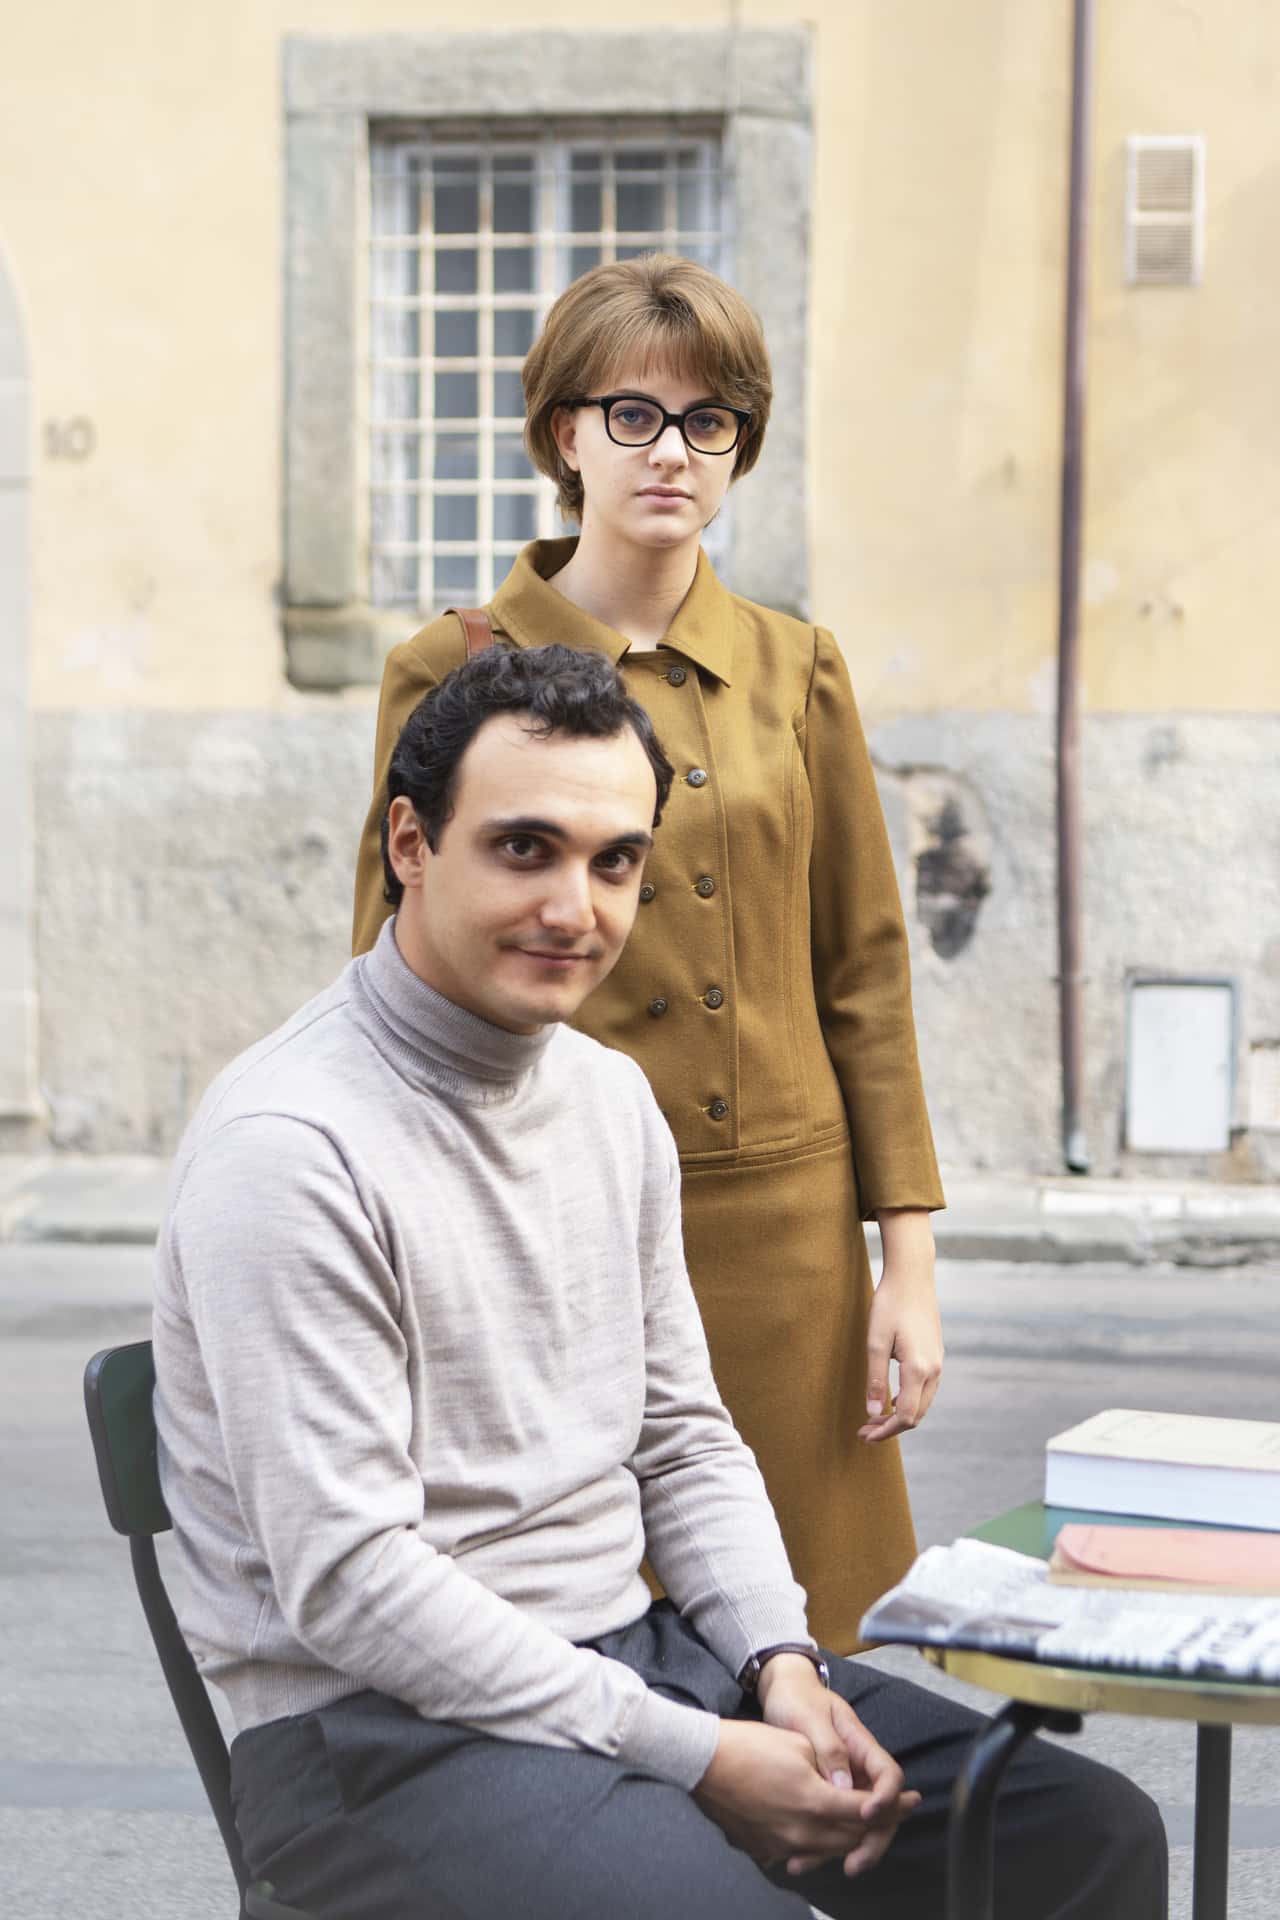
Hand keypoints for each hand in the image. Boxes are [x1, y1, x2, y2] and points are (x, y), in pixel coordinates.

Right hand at [693, 1711, 918, 1880]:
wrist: (702, 1763)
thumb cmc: (749, 1745)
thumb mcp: (798, 1745)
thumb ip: (830, 1771)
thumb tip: (845, 1789)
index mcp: (815, 1802)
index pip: (864, 1812)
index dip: (892, 1808)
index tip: (911, 1801)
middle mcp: (803, 1831)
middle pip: (851, 1837)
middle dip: (877, 1825)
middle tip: (897, 1814)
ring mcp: (783, 1844)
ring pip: (829, 1848)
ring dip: (851, 1837)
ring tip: (865, 1825)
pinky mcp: (766, 1848)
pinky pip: (803, 1850)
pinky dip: (820, 1844)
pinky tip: (825, 1834)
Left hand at [755, 1656, 919, 1876]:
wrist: (781, 1692)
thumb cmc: (797, 1699)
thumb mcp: (811, 1718)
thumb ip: (829, 1750)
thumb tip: (844, 1787)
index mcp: (861, 1745)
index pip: (889, 1776)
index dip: (887, 1799)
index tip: (867, 1814)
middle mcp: (858, 1768)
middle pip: (880, 1810)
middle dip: (872, 1840)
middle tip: (853, 1865)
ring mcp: (844, 1783)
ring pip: (856, 1823)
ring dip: (843, 1849)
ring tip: (810, 1867)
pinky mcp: (825, 1794)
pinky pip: (832, 1822)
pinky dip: (819, 1842)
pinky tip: (798, 1858)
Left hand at [860, 1208, 942, 1442]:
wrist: (913, 1276)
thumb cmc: (890, 1305)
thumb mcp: (875, 1342)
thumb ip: (875, 1379)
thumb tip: (873, 1412)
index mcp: (919, 1369)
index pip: (905, 1416)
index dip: (885, 1431)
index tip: (864, 1435)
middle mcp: (934, 1370)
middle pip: (916, 1414)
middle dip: (891, 1428)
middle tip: (864, 1432)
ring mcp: (938, 1362)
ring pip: (922, 1403)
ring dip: (900, 1416)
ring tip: (874, 1418)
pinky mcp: (936, 1355)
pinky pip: (925, 1389)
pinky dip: (908, 1401)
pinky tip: (891, 1398)